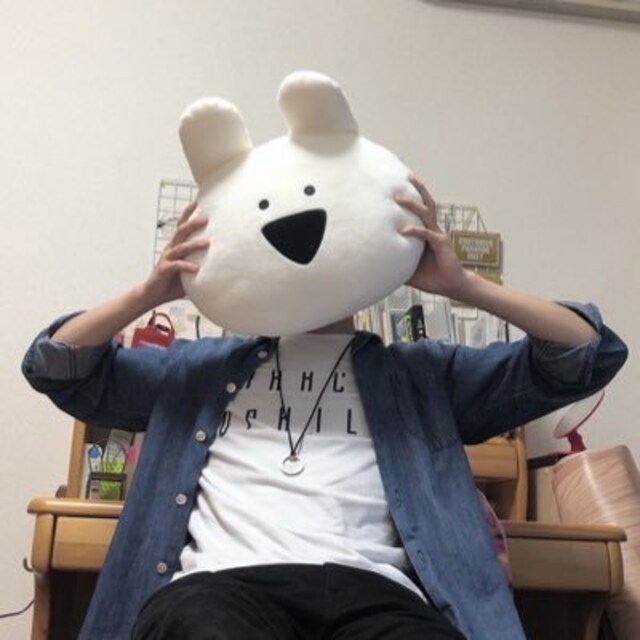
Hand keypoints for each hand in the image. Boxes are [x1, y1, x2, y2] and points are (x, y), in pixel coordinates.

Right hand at [142, 202, 209, 306]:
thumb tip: (223, 262)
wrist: (153, 294)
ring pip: (180, 248)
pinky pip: (176, 266)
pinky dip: (186, 266)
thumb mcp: (190, 269)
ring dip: (193, 244)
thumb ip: (202, 262)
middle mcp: (170, 249)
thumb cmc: (173, 281)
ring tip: (206, 243)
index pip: (181, 226)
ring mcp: (166, 259)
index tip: (197, 202)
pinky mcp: (164, 270)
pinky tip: (196, 269)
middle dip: (192, 223)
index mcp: (176, 246)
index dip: (188, 213)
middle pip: (181, 232)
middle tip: (205, 218)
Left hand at [397, 176, 470, 299]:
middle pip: (426, 204)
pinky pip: (427, 234)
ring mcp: (438, 235)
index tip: (400, 187)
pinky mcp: (441, 244)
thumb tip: (376, 263)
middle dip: (417, 190)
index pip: (419, 211)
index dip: (412, 198)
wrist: (451, 285)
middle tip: (406, 177)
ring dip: (413, 204)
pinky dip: (415, 230)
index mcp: (427, 233)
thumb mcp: (408, 268)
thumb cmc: (432, 277)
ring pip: (426, 214)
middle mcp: (433, 230)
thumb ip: (396, 262)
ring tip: (400, 198)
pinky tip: (404, 230)